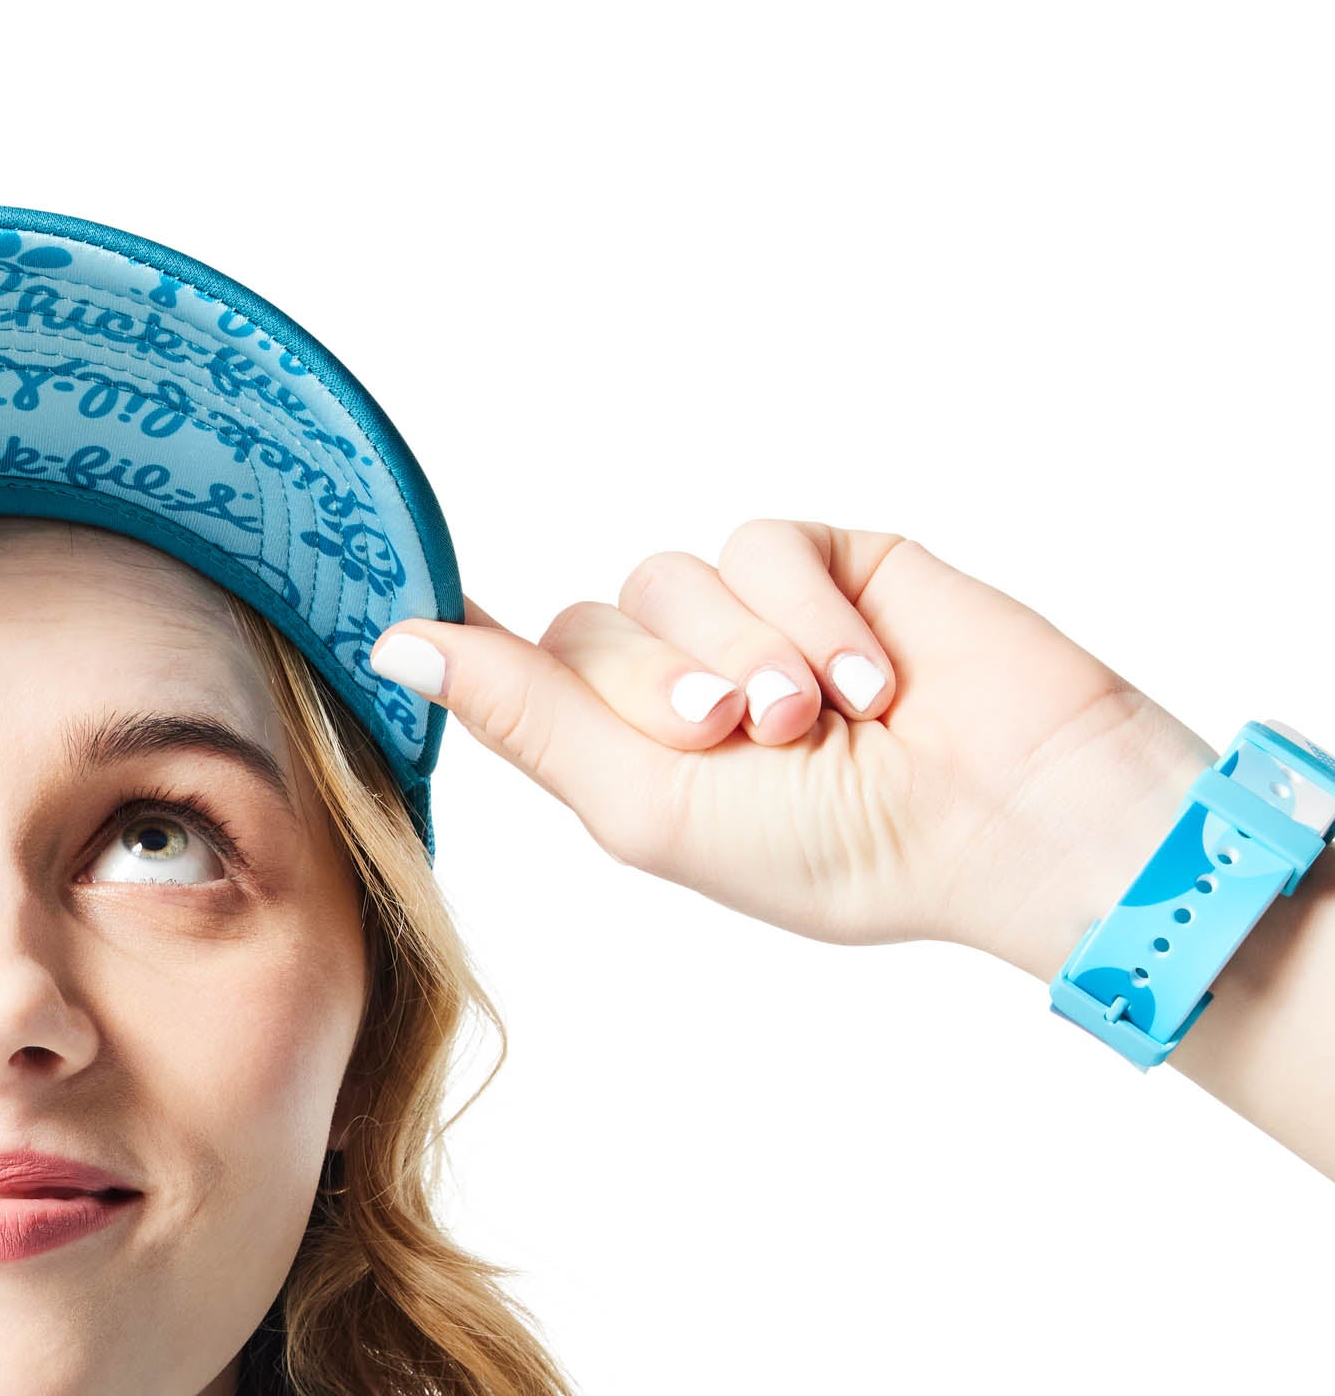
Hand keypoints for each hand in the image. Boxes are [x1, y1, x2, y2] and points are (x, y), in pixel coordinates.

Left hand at [369, 521, 1212, 977]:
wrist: (1010, 816)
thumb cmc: (840, 851)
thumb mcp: (652, 807)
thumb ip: (527, 718)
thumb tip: (395, 644)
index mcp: (627, 755)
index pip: (519, 679)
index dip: (470, 647)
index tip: (386, 618)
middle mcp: (678, 678)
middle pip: (589, 627)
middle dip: (661, 687)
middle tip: (742, 739)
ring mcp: (751, 615)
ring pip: (670, 576)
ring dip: (747, 655)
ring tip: (821, 722)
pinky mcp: (826, 559)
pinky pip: (760, 544)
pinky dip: (811, 616)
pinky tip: (876, 682)